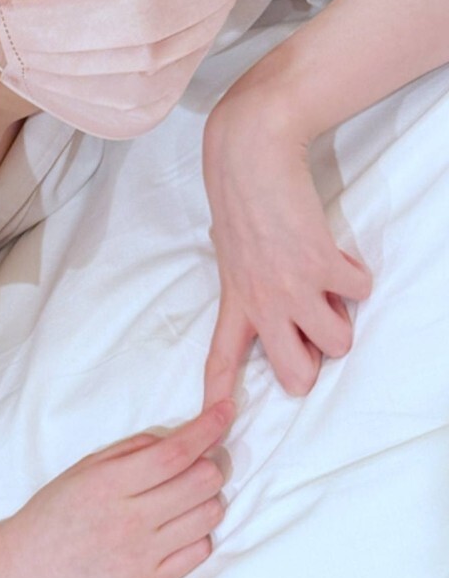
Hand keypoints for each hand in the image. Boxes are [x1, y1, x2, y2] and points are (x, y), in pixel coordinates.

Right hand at [1, 400, 234, 577]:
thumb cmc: (55, 512)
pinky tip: (179, 527)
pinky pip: (200, 552)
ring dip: (208, 498)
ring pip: (208, 517)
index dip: (206, 428)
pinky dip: (199, 533)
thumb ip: (131, 450)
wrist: (27, 573)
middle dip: (213, 463)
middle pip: (201, 482)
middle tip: (203, 461)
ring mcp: (141, 556)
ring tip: (187, 496)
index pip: (174, 453)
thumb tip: (179, 437)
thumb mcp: (84, 469)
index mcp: (109, 484)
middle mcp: (129, 520)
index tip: (225, 410)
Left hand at [201, 88, 372, 408]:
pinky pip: (360, 291)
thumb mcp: (230, 251)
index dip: (218, 394)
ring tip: (329, 286)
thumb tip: (270, 300)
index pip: (219, 358)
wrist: (249, 156)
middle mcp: (263, 303)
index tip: (216, 421)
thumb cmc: (238, 199)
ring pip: (339, 343)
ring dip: (343, 316)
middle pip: (296, 377)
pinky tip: (337, 251)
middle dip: (313, 365)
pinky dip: (357, 275)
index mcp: (235, 299)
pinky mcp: (324, 264)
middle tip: (313, 331)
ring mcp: (295, 287)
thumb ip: (248, 283)